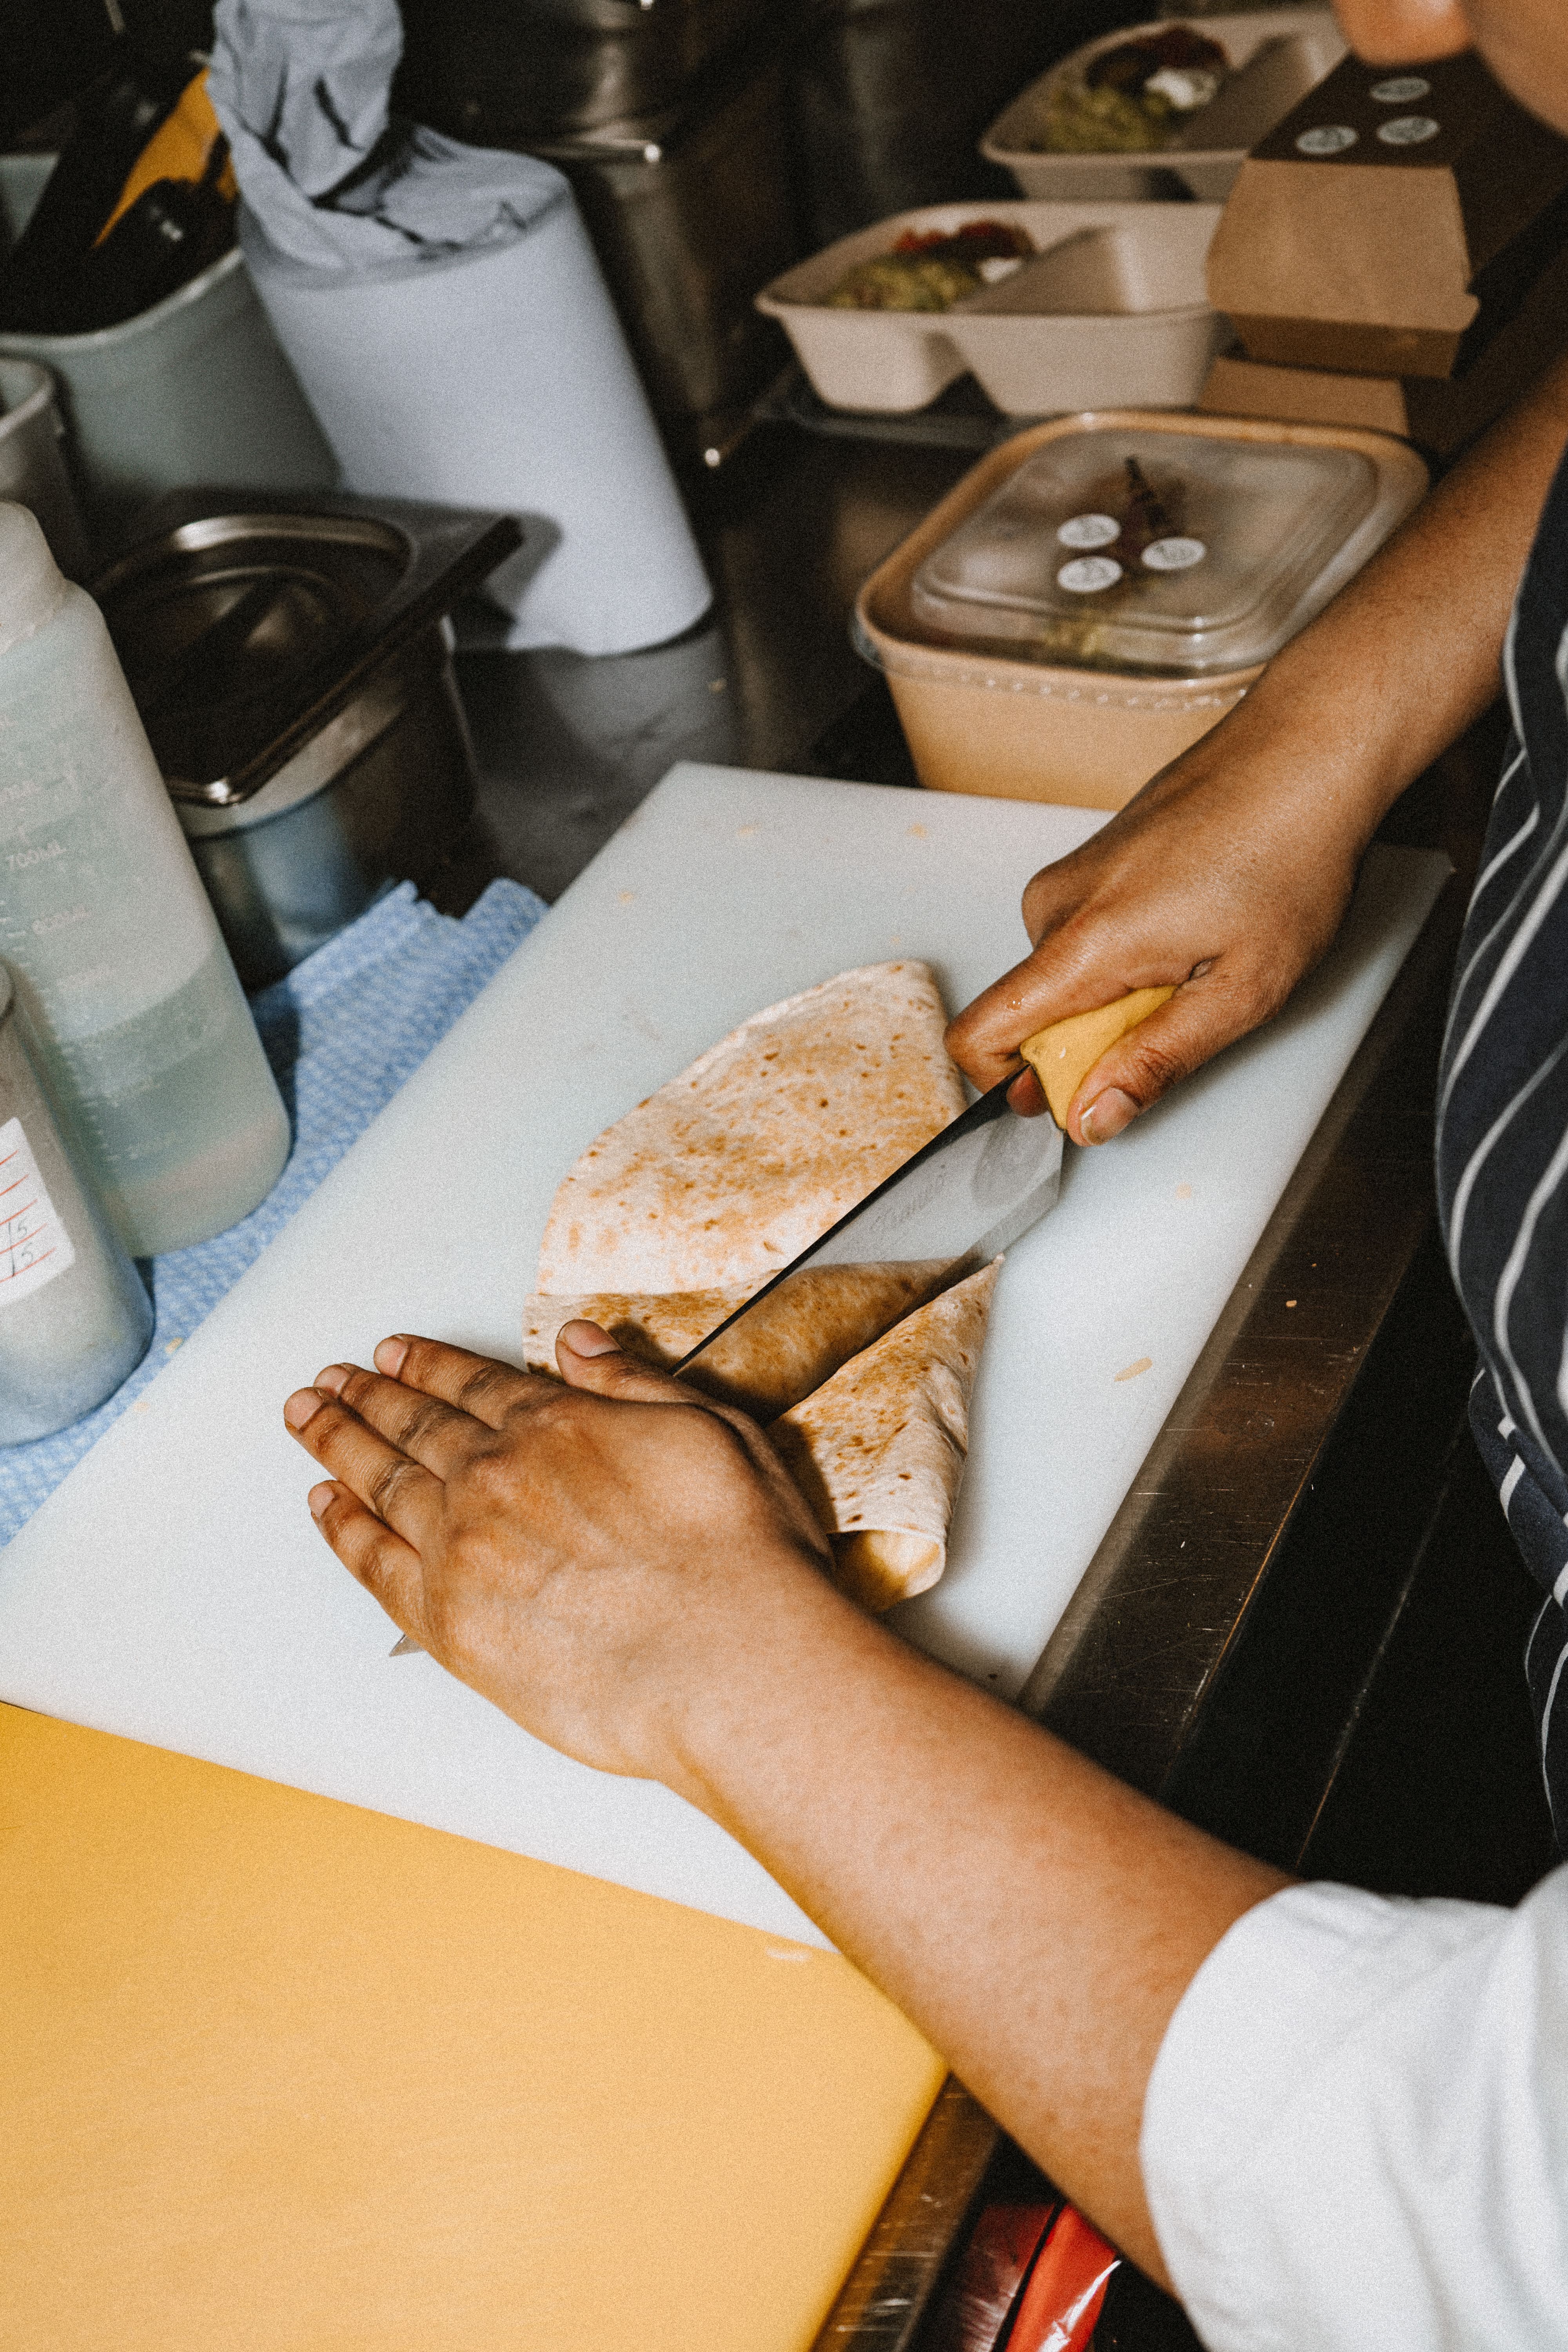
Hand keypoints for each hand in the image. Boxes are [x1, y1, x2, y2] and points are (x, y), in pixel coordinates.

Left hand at [282, 1323, 836, 1796]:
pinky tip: (322, 1504)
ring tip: (306, 1418)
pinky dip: (340, 1528)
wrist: (731, 1665)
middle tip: (326, 1381)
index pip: (471, 1384)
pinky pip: (373, 1564)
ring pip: (381, 1480)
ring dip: (336, 1443)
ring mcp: (463, 1549)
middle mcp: (496, 1475)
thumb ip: (632, 1382)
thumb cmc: (739, 1556)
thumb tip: (578, 1339)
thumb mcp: (711, 1429)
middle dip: (364, 1395)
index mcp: (557, 1425)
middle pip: (412, 1424)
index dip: (425, 1364)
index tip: (389, 1352)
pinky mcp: (449, 1623)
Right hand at [945, 716, 1369, 1143]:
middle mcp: (1055, 904)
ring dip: (1119, 995)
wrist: (1308, 752)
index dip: (1009, 1086)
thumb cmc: (1291, 857)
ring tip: (1200, 956)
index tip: (1074, 1097)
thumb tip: (1092, 1118)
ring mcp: (1070, 875)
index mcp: (1083, 943)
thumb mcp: (1243, 990)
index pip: (979, 1035)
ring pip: (1064, 977)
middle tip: (1184, 1007)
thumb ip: (1157, 1061)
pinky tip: (1194, 926)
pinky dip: (1127, 956)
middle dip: (1093, 1039)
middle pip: (1030, 1013)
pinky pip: (1083, 937)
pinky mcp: (1090, 860)